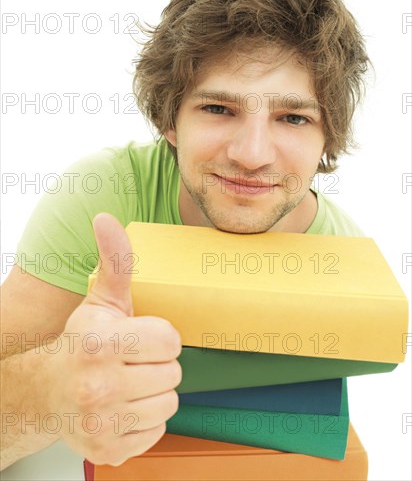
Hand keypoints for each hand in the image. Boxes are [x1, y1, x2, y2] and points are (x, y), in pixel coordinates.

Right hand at [47, 213, 181, 465]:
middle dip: (158, 364)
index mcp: (99, 343)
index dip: (159, 336)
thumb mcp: (101, 299)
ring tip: (129, 383)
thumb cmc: (82, 342)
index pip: (170, 340)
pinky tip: (123, 408)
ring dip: (154, 392)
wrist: (49, 392)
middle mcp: (97, 387)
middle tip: (132, 361)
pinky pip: (157, 431)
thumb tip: (106, 218)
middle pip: (174, 373)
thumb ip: (114, 261)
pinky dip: (145, 420)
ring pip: (169, 404)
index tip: (139, 337)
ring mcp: (102, 424)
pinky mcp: (109, 452)